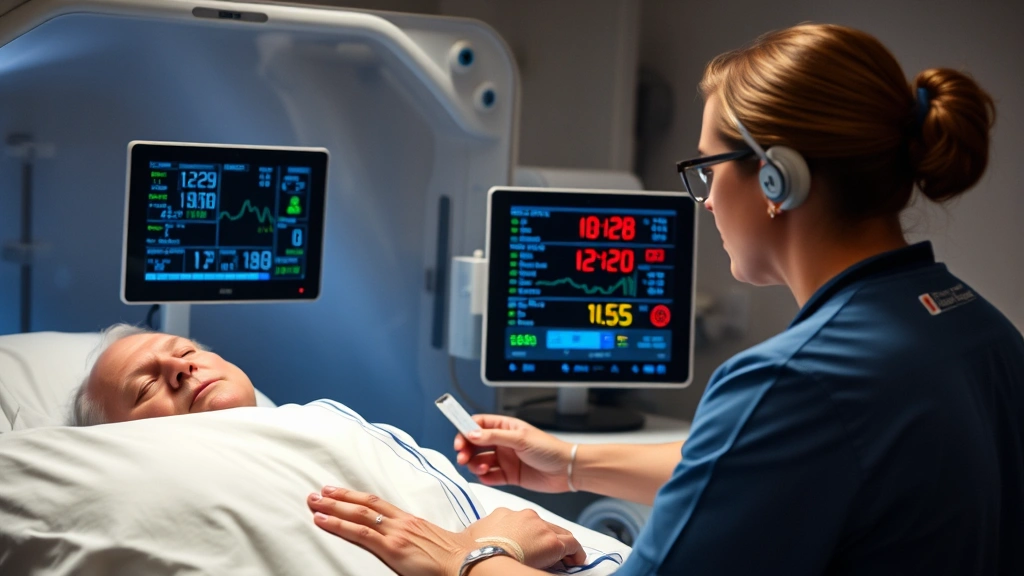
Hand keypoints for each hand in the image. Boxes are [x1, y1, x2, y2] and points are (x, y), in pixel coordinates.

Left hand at [307, 487, 585, 575]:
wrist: (469, 565)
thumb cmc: (457, 559)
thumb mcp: (435, 545)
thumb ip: (419, 541)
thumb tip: (412, 544)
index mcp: (412, 521)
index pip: (378, 504)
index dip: (356, 497)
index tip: (339, 491)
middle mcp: (401, 523)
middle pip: (365, 505)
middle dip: (339, 497)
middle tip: (317, 492)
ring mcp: (395, 534)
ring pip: (358, 515)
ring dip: (332, 507)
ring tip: (313, 502)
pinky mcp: (392, 548)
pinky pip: (360, 533)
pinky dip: (338, 524)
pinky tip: (322, 520)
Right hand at [454, 414, 574, 492]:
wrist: (566, 471)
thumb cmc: (549, 449)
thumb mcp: (520, 439)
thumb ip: (494, 437)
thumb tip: (471, 433)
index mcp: (505, 427)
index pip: (478, 424)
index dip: (465, 430)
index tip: (459, 440)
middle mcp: (503, 442)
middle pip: (475, 444)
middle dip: (466, 450)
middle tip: (463, 457)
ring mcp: (505, 459)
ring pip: (480, 461)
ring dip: (475, 464)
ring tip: (480, 468)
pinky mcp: (508, 475)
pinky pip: (489, 476)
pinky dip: (484, 477)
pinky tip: (487, 476)